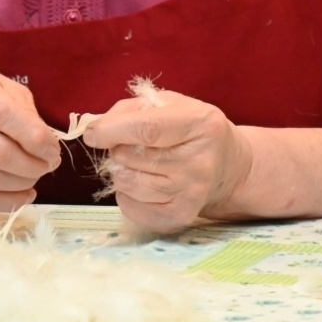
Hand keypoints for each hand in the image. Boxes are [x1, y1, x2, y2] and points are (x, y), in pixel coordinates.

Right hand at [0, 62, 60, 211]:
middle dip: (32, 164)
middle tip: (49, 164)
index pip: (3, 115)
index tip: (53, 149)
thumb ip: (26, 111)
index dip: (34, 137)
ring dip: (21, 183)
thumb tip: (46, 143)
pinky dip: (6, 202)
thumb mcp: (6, 89)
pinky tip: (25, 196)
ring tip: (37, 175)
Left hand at [81, 90, 254, 234]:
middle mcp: (200, 162)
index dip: (111, 131)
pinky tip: (146, 184)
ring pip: (127, 183)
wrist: (228, 167)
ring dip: (123, 172)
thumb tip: (96, 128)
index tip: (93, 133)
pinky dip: (127, 194)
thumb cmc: (192, 129)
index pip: (147, 129)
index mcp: (201, 125)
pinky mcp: (180, 217)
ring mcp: (191, 193)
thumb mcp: (172, 105)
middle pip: (131, 157)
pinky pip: (130, 207)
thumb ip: (132, 109)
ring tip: (141, 165)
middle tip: (132, 146)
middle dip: (118, 149)